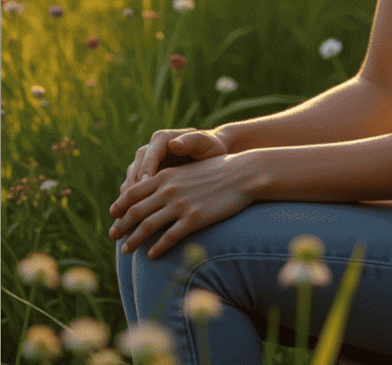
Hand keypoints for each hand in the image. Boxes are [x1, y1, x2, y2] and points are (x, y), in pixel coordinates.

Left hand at [108, 154, 250, 258]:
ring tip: (126, 250)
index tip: (113, 215)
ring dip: (134, 240)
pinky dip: (157, 248)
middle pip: (136, 211)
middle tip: (113, 236)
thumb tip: (154, 190)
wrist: (243, 174)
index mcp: (166, 175)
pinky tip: (152, 255)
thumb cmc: (217, 171)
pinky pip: (170, 237)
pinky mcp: (195, 219)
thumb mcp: (188, 170)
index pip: (133, 192)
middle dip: (121, 225)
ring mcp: (181, 205)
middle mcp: (169, 190)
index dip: (120, 205)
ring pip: (148, 226)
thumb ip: (169, 179)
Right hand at [113, 129, 229, 206]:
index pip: (148, 154)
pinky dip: (133, 204)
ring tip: (128, 216)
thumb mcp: (204, 142)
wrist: (212, 155)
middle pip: (135, 168)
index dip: (145, 169)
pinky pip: (135, 191)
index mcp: (162, 139)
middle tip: (131, 204)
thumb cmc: (210, 147)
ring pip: (131, 181)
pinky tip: (134, 219)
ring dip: (128, 199)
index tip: (144, 184)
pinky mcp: (147, 178)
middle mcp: (150, 150)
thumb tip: (174, 144)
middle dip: (131, 188)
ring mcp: (147, 165)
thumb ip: (191, 141)